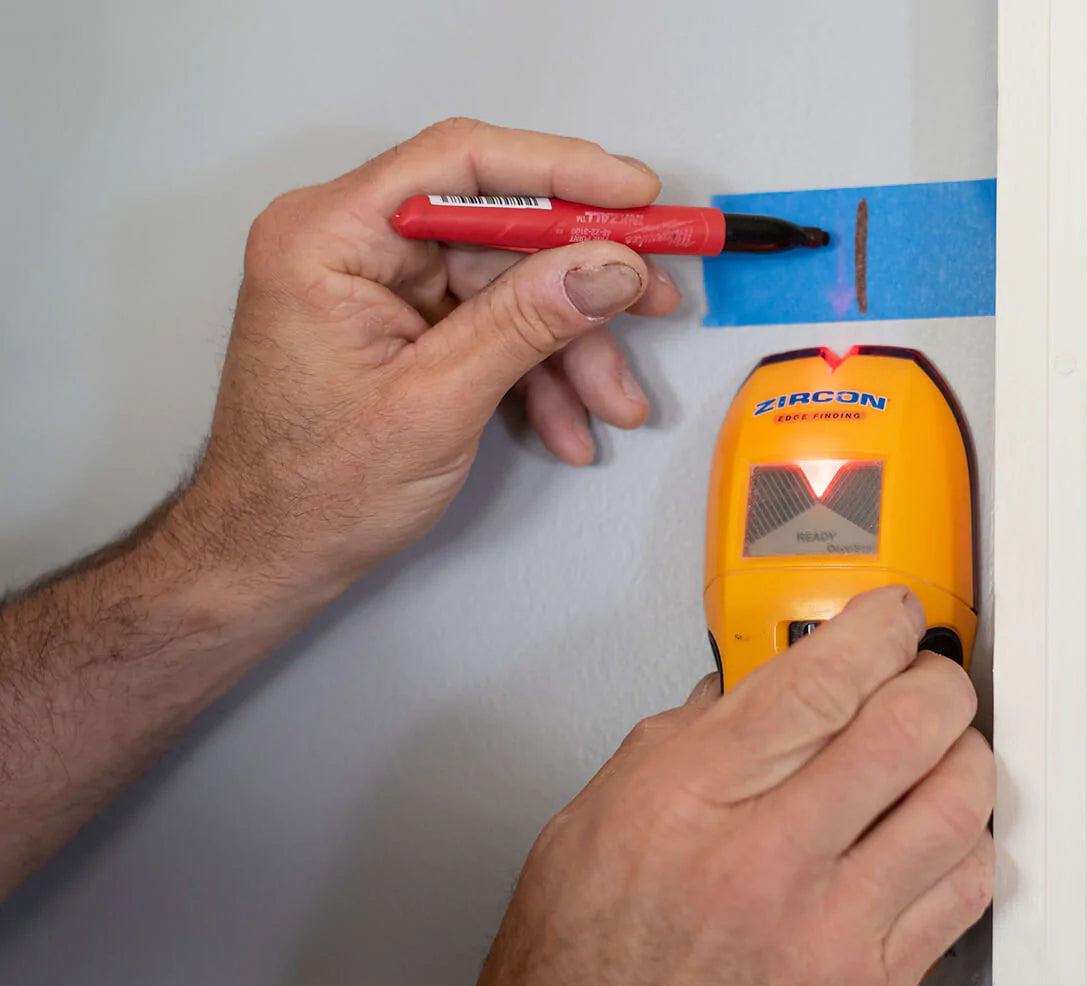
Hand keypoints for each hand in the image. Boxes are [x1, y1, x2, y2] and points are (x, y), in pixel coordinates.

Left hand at [179, 118, 680, 595]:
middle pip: (498, 229)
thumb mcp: (437, 402)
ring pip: (507, 287)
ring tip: (615, 400)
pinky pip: (492, 327)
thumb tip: (608, 268)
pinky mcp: (405, 325)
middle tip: (654, 297)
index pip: (461, 163)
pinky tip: (568, 423)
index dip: (561, 170)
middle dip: (580, 282)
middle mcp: (352, 243)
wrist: (269, 559)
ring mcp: (380, 286)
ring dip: (569, 347)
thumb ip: (527, 324)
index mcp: (329, 236)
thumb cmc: (312, 492)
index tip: (635, 195)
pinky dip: (536, 373)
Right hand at [475, 587, 994, 985]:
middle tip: (924, 673)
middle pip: (908, 731)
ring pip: (958, 808)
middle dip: (935, 679)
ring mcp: (831, 935)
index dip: (877, 628)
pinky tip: (936, 831)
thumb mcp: (597, 813)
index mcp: (692, 803)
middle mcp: (770, 867)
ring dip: (962, 756)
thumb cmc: (585, 951)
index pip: (820, 684)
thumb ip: (680, 740)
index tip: (890, 615)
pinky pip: (964, 894)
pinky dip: (967, 844)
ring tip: (939, 747)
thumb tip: (746, 688)